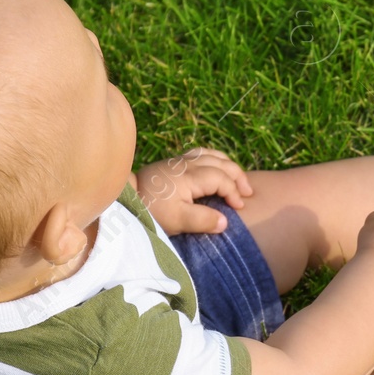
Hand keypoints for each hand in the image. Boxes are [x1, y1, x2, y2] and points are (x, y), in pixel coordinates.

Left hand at [133, 147, 253, 234]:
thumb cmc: (151, 211)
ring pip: (211, 154)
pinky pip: (200, 153)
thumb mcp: (177, 220)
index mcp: (190, 176)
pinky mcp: (172, 162)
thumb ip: (203, 220)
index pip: (221, 179)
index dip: (234, 192)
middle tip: (248, 192)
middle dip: (237, 176)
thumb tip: (226, 222)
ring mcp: (179, 160)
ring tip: (238, 178)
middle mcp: (187, 164)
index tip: (240, 207)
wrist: (125, 199)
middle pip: (221, 162)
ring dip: (228, 165)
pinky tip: (217, 167)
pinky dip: (214, 158)